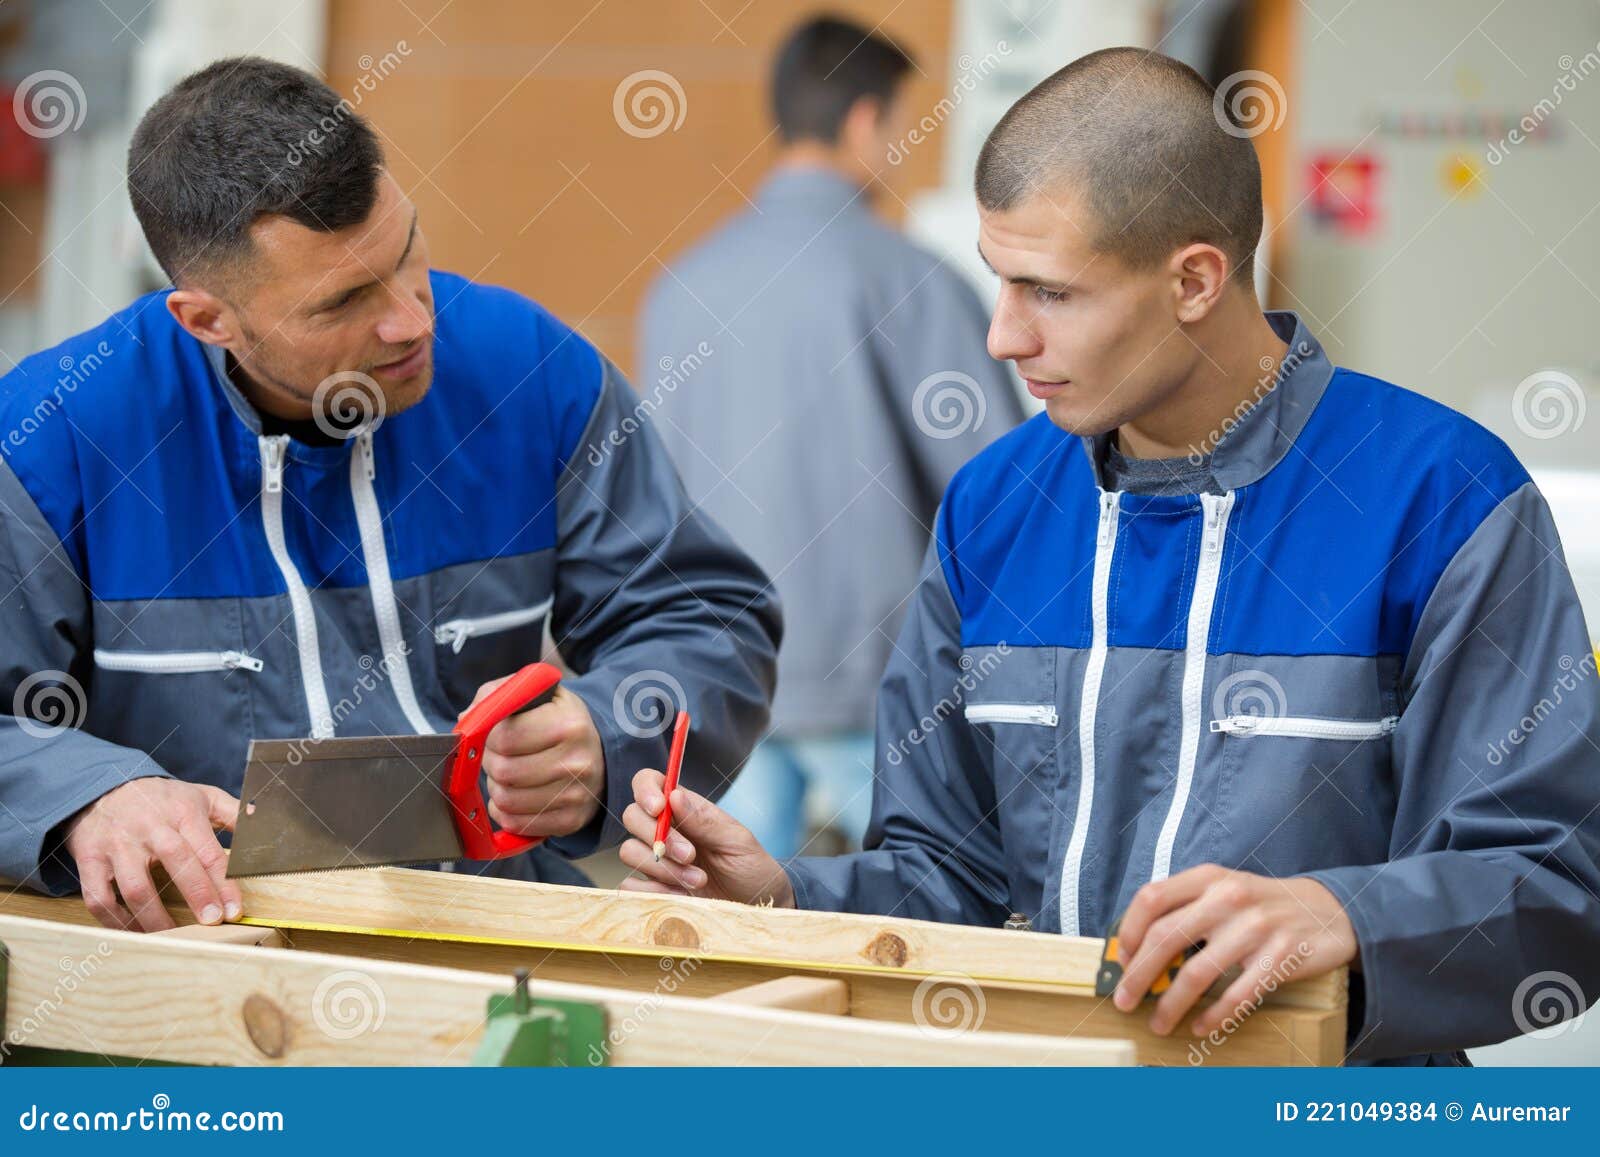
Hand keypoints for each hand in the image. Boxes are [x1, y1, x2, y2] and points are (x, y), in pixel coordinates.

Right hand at [62, 777, 241, 931]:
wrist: (102, 786)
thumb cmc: (162, 799)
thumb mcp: (201, 796)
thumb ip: (233, 813)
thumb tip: (263, 823)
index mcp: (182, 813)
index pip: (207, 850)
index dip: (223, 883)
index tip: (234, 910)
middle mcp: (150, 827)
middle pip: (175, 862)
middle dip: (196, 894)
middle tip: (211, 923)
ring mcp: (117, 844)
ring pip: (135, 886)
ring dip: (154, 917)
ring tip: (173, 938)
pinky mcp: (89, 860)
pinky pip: (99, 898)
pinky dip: (116, 921)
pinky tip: (135, 933)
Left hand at [466, 678, 604, 838]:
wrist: (599, 755)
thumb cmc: (559, 722)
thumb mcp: (538, 695)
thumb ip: (498, 695)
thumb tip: (468, 718)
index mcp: (569, 724)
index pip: (505, 737)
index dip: (487, 737)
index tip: (493, 734)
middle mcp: (577, 762)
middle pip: (503, 771)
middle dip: (491, 762)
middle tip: (499, 755)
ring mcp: (576, 795)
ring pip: (506, 800)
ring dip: (497, 788)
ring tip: (509, 774)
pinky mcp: (570, 820)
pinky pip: (516, 823)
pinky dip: (506, 811)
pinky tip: (516, 795)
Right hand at [617, 768, 794, 906]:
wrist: (754, 908)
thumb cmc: (751, 868)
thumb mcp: (737, 841)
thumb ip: (705, 820)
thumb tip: (673, 795)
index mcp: (684, 809)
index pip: (649, 783)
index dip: (645, 790)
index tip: (658, 809)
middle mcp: (664, 831)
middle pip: (632, 816)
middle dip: (657, 836)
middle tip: (691, 855)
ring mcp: (655, 860)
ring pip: (629, 851)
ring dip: (662, 867)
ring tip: (698, 880)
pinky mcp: (651, 889)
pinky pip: (630, 885)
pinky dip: (653, 891)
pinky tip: (681, 897)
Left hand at [1112, 864, 1356, 1036]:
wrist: (1329, 910)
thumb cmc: (1260, 905)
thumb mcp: (1223, 890)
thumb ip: (1186, 910)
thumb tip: (1136, 952)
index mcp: (1208, 877)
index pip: (1152, 897)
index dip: (1130, 931)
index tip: (1122, 960)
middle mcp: (1229, 897)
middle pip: (1166, 937)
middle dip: (1138, 975)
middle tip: (1124, 1001)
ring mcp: (1256, 926)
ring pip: (1197, 973)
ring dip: (1171, 1004)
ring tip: (1158, 1023)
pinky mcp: (1282, 956)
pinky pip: (1237, 995)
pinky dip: (1214, 1016)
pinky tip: (1200, 1027)